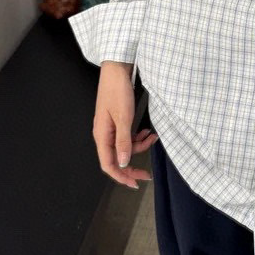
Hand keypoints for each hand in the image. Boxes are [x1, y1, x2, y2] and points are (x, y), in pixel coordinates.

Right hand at [93, 61, 158, 188]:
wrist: (116, 70)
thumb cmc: (118, 91)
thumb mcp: (124, 118)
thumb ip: (123, 142)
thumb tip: (122, 164)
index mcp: (102, 136)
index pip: (108, 165)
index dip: (121, 176)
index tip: (135, 184)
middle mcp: (104, 134)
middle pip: (116, 158)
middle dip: (132, 166)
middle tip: (147, 174)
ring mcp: (110, 128)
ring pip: (124, 147)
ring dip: (139, 146)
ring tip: (152, 137)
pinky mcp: (116, 121)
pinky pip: (126, 136)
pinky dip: (137, 136)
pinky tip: (146, 131)